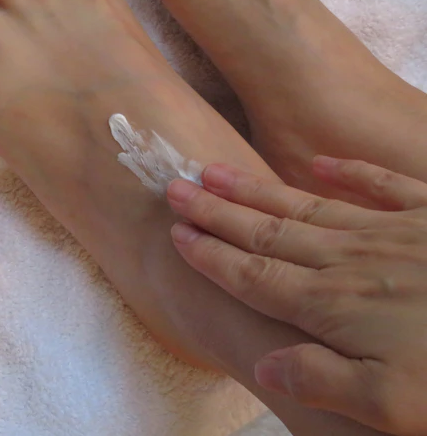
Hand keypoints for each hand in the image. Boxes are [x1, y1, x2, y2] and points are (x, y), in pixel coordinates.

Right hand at [164, 156, 426, 435]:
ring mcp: (391, 234)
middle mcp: (350, 262)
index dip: (211, 256)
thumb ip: (323, 380)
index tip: (176, 233)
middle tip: (174, 186)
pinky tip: (322, 162)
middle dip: (217, 211)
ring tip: (217, 170)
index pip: (254, 277)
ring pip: (306, 206)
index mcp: (334, 307)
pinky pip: (382, 187)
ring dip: (257, 190)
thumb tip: (263, 364)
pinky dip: (350, 173)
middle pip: (267, 233)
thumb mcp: (394, 406)